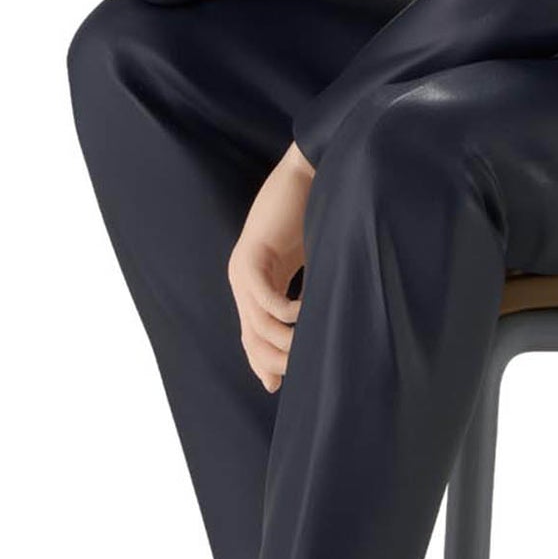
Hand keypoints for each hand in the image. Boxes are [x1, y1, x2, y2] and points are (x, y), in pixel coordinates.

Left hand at [227, 143, 316, 393]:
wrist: (307, 173)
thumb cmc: (314, 214)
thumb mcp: (312, 264)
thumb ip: (308, 297)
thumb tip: (315, 330)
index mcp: (256, 285)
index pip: (252, 338)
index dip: (264, 365)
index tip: (283, 386)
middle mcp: (242, 280)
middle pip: (252, 339)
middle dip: (276, 361)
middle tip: (304, 369)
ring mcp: (243, 269)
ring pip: (257, 324)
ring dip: (283, 341)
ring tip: (308, 345)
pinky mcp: (251, 254)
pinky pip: (266, 298)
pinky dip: (287, 312)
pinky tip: (307, 313)